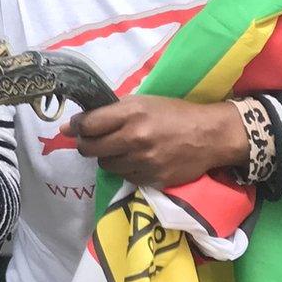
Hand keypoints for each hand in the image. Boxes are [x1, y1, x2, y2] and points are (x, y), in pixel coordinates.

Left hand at [67, 95, 248, 187]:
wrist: (210, 136)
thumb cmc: (173, 114)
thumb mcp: (143, 102)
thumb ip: (109, 111)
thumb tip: (71, 126)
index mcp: (132, 113)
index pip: (88, 124)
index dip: (76, 127)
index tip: (73, 128)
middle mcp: (135, 138)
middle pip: (90, 148)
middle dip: (87, 145)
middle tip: (93, 141)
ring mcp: (144, 161)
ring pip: (106, 165)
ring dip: (108, 157)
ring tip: (122, 149)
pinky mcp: (153, 179)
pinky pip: (125, 176)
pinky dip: (126, 169)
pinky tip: (137, 159)